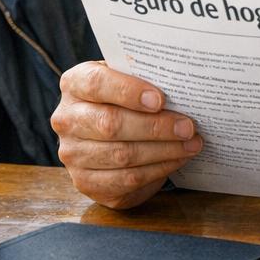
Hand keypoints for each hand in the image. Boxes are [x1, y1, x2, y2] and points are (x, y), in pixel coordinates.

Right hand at [51, 61, 202, 209]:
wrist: (111, 129)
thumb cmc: (128, 97)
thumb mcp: (130, 78)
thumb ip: (145, 77)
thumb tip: (182, 85)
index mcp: (74, 84)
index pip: (96, 84)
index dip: (128, 91)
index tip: (160, 100)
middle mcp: (67, 119)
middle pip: (110, 124)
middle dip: (156, 127)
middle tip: (188, 127)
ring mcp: (73, 155)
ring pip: (121, 155)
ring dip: (163, 151)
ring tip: (192, 144)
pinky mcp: (86, 182)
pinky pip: (126, 180)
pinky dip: (158, 170)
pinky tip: (178, 159)